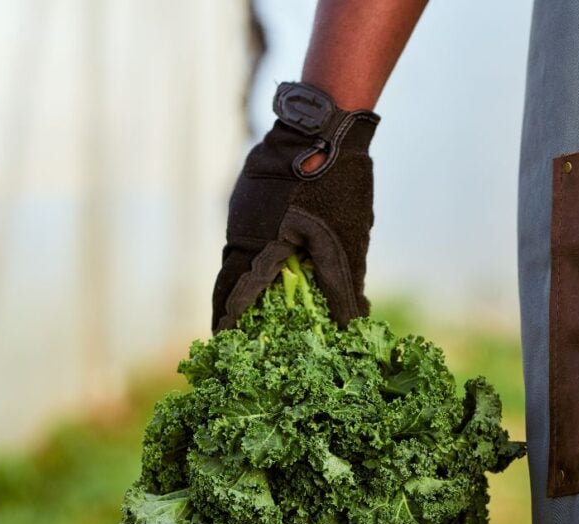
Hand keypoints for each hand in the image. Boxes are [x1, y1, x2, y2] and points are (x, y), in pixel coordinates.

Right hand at [211, 81, 379, 330]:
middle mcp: (240, 227)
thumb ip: (344, 287)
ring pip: (238, 254)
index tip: (224, 346)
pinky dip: (256, 254)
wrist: (323, 122)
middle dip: (233, 306)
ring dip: (245, 279)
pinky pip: (249, 233)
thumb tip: (354, 326)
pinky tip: (273, 262)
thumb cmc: (335, 184)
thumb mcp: (344, 241)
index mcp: (258, 244)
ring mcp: (242, 208)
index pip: (232, 295)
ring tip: (253, 306)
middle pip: (229, 278)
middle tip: (235, 333)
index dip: (227, 323)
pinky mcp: (250, 194)